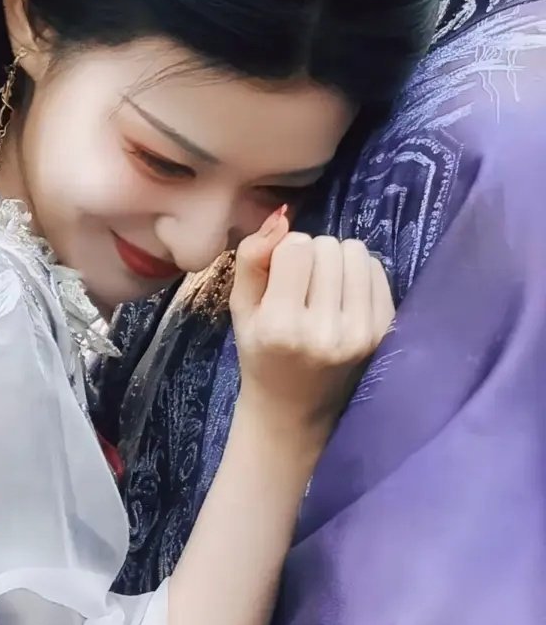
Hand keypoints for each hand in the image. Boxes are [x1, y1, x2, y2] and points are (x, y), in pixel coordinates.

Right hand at [229, 209, 394, 441]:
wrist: (294, 408)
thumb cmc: (261, 353)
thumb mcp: (241, 308)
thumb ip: (252, 258)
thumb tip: (282, 216)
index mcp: (279, 327)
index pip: (296, 247)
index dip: (285, 253)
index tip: (280, 277)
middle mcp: (323, 331)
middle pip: (328, 246)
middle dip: (312, 256)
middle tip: (302, 287)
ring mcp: (360, 334)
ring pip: (355, 252)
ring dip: (337, 261)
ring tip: (324, 289)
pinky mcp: (384, 332)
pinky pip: (377, 269)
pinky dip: (358, 274)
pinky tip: (344, 298)